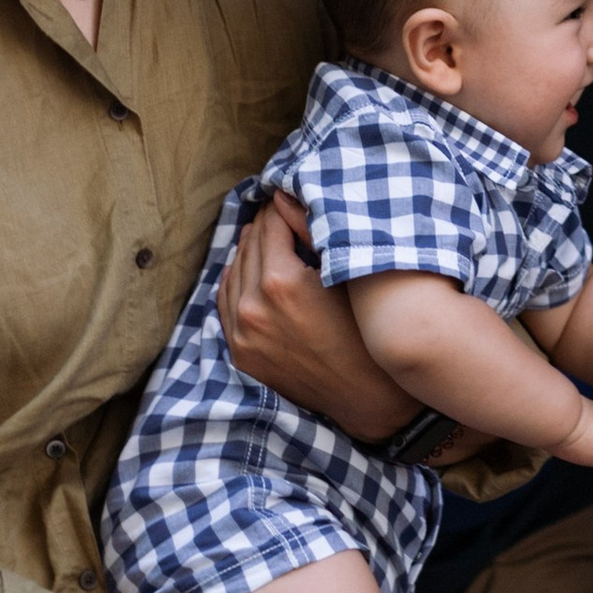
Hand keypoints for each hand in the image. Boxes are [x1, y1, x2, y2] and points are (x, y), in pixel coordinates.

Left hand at [218, 195, 405, 441]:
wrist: (366, 396)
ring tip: (261, 236)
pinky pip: (225, 306)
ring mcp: (243, 334)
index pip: (270, 227)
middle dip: (263, 226)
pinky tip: (245, 270)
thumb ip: (311, 233)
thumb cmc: (367, 331)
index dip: (280, 207)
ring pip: (232, 274)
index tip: (285, 195)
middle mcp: (254, 308)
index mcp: (281, 283)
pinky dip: (233, 282)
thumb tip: (286, 198)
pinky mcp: (241, 353)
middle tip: (275, 210)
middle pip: (249, 248)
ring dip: (246, 252)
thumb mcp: (344, 276)